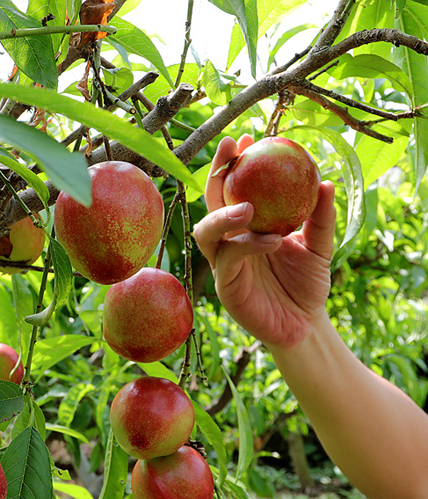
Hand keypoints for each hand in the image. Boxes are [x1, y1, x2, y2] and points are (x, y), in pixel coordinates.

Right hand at [193, 135, 335, 349]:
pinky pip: (229, 260)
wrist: (304, 325)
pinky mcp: (225, 286)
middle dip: (218, 175)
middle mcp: (228, 241)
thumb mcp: (320, 246)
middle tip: (233, 152)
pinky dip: (248, 246)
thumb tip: (325, 181)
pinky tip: (271, 240)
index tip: (245, 139)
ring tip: (249, 207)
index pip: (232, 190)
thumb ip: (320, 217)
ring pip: (207, 232)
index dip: (233, 164)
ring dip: (224, 215)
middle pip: (210, 203)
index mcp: (245, 227)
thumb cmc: (307, 284)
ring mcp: (223, 263)